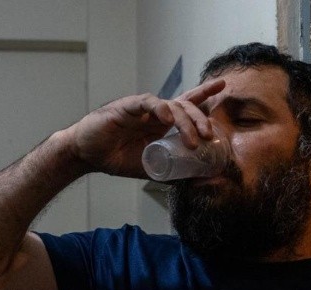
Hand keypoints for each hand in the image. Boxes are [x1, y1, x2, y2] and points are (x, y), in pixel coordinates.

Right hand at [59, 78, 226, 178]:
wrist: (88, 155)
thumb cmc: (116, 157)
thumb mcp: (149, 168)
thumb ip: (169, 172)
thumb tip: (192, 182)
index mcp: (162, 123)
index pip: (187, 105)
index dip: (204, 94)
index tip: (222, 87)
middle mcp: (155, 112)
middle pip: (185, 106)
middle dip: (200, 119)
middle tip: (209, 136)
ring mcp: (142, 108)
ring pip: (171, 106)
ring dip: (185, 122)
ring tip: (193, 139)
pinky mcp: (127, 107)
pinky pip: (147, 103)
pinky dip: (159, 109)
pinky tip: (167, 118)